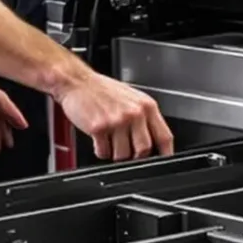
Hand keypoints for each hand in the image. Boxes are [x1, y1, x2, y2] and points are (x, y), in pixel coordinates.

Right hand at [57, 71, 172, 161]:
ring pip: (123, 155)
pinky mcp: (99, 128)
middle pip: (144, 150)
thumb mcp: (132, 98)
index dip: (166, 154)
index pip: (164, 137)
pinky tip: (99, 138)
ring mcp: (116, 121)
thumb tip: (154, 140)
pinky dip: (101, 151)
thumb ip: (144, 117)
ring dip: (115, 153)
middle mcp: (134, 113)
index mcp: (146, 106)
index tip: (163, 161)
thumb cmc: (102, 90)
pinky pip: (104, 153)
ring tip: (109, 139)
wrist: (76, 81)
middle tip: (127, 149)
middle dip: (135, 155)